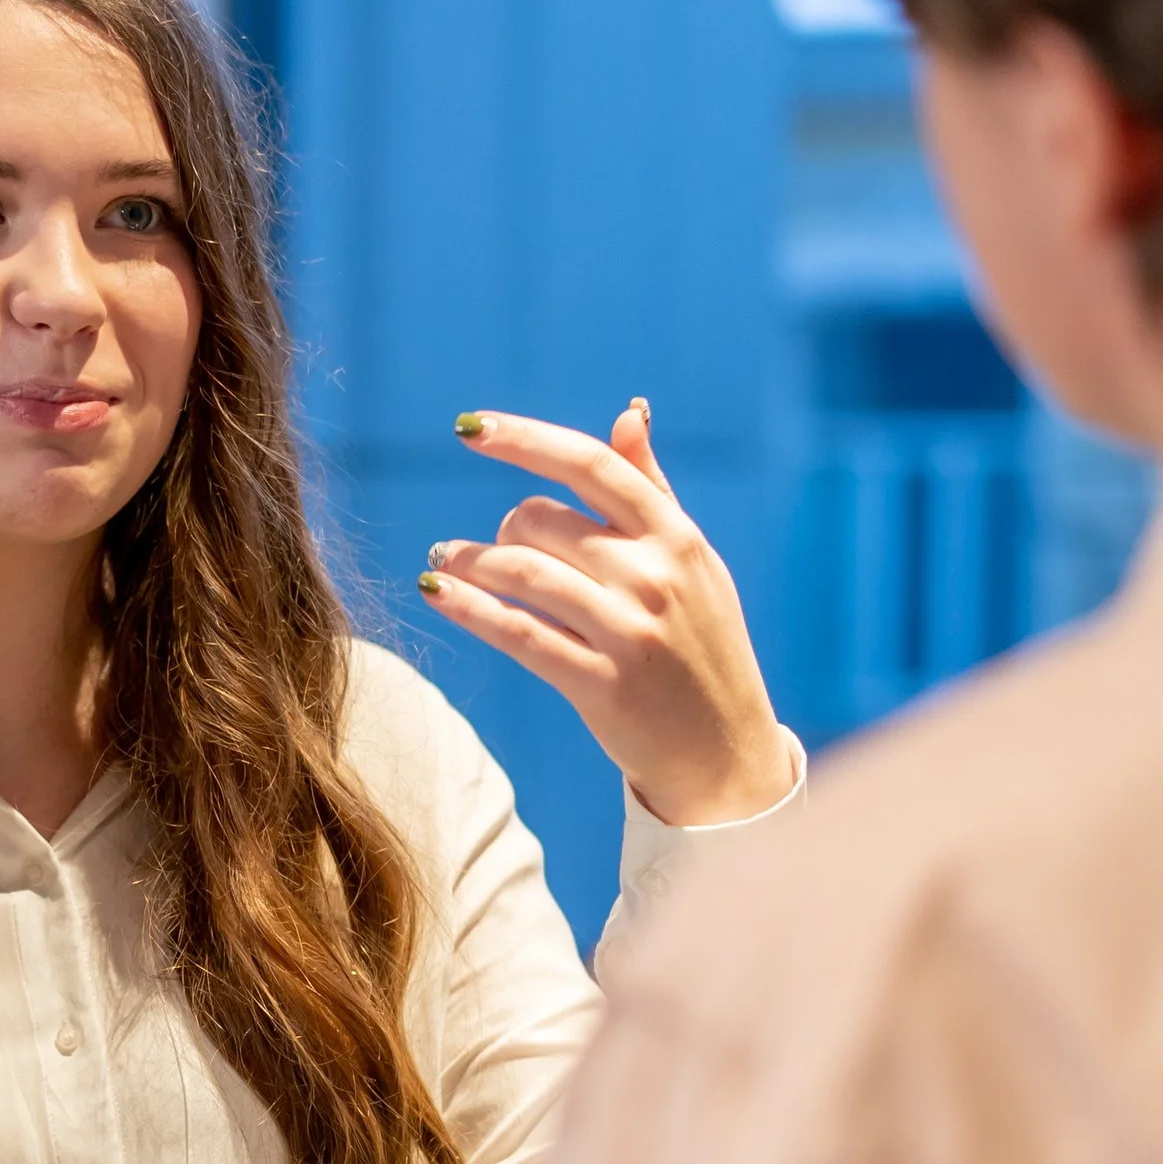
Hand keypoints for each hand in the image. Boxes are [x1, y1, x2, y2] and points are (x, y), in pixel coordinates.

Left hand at [421, 399, 796, 826]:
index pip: (592, 465)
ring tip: (444, 562)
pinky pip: (517, 632)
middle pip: (543, 521)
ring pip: (523, 572)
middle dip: (503, 530)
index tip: (467, 427)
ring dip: (469, 563)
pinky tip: (435, 594)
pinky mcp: (602, 683)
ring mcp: (630, 631)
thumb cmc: (701, 645)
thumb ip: (653, 488)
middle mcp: (656, 576)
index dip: (524, 440)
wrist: (727, 752)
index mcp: (677, 536)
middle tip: (489, 549)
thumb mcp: (693, 562)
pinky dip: (467, 608)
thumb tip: (629, 411)